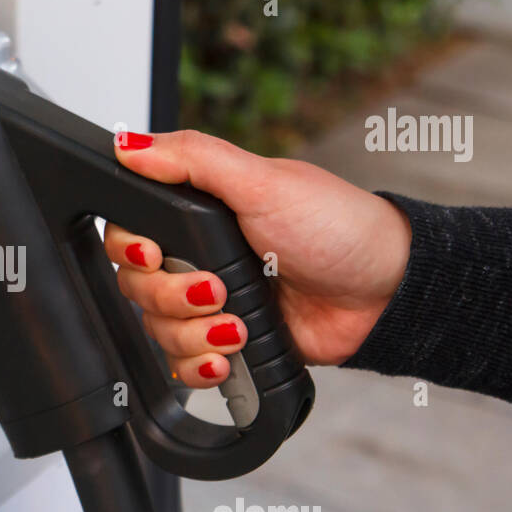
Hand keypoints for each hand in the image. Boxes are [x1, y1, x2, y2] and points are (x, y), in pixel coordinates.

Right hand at [105, 130, 410, 386]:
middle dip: (173, 297)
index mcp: (197, 213)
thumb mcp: (263, 181)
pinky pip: (184, 366)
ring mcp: (210, 303)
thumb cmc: (337, 228)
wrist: (383, 293)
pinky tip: (227, 355)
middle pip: (136, 287)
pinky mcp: (226, 343)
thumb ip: (192, 158)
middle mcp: (197, 257)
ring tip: (239, 325)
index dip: (130, 250)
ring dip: (194, 334)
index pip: (127, 232)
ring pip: (158, 329)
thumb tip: (129, 145)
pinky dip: (200, 366)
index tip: (155, 255)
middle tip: (217, 289)